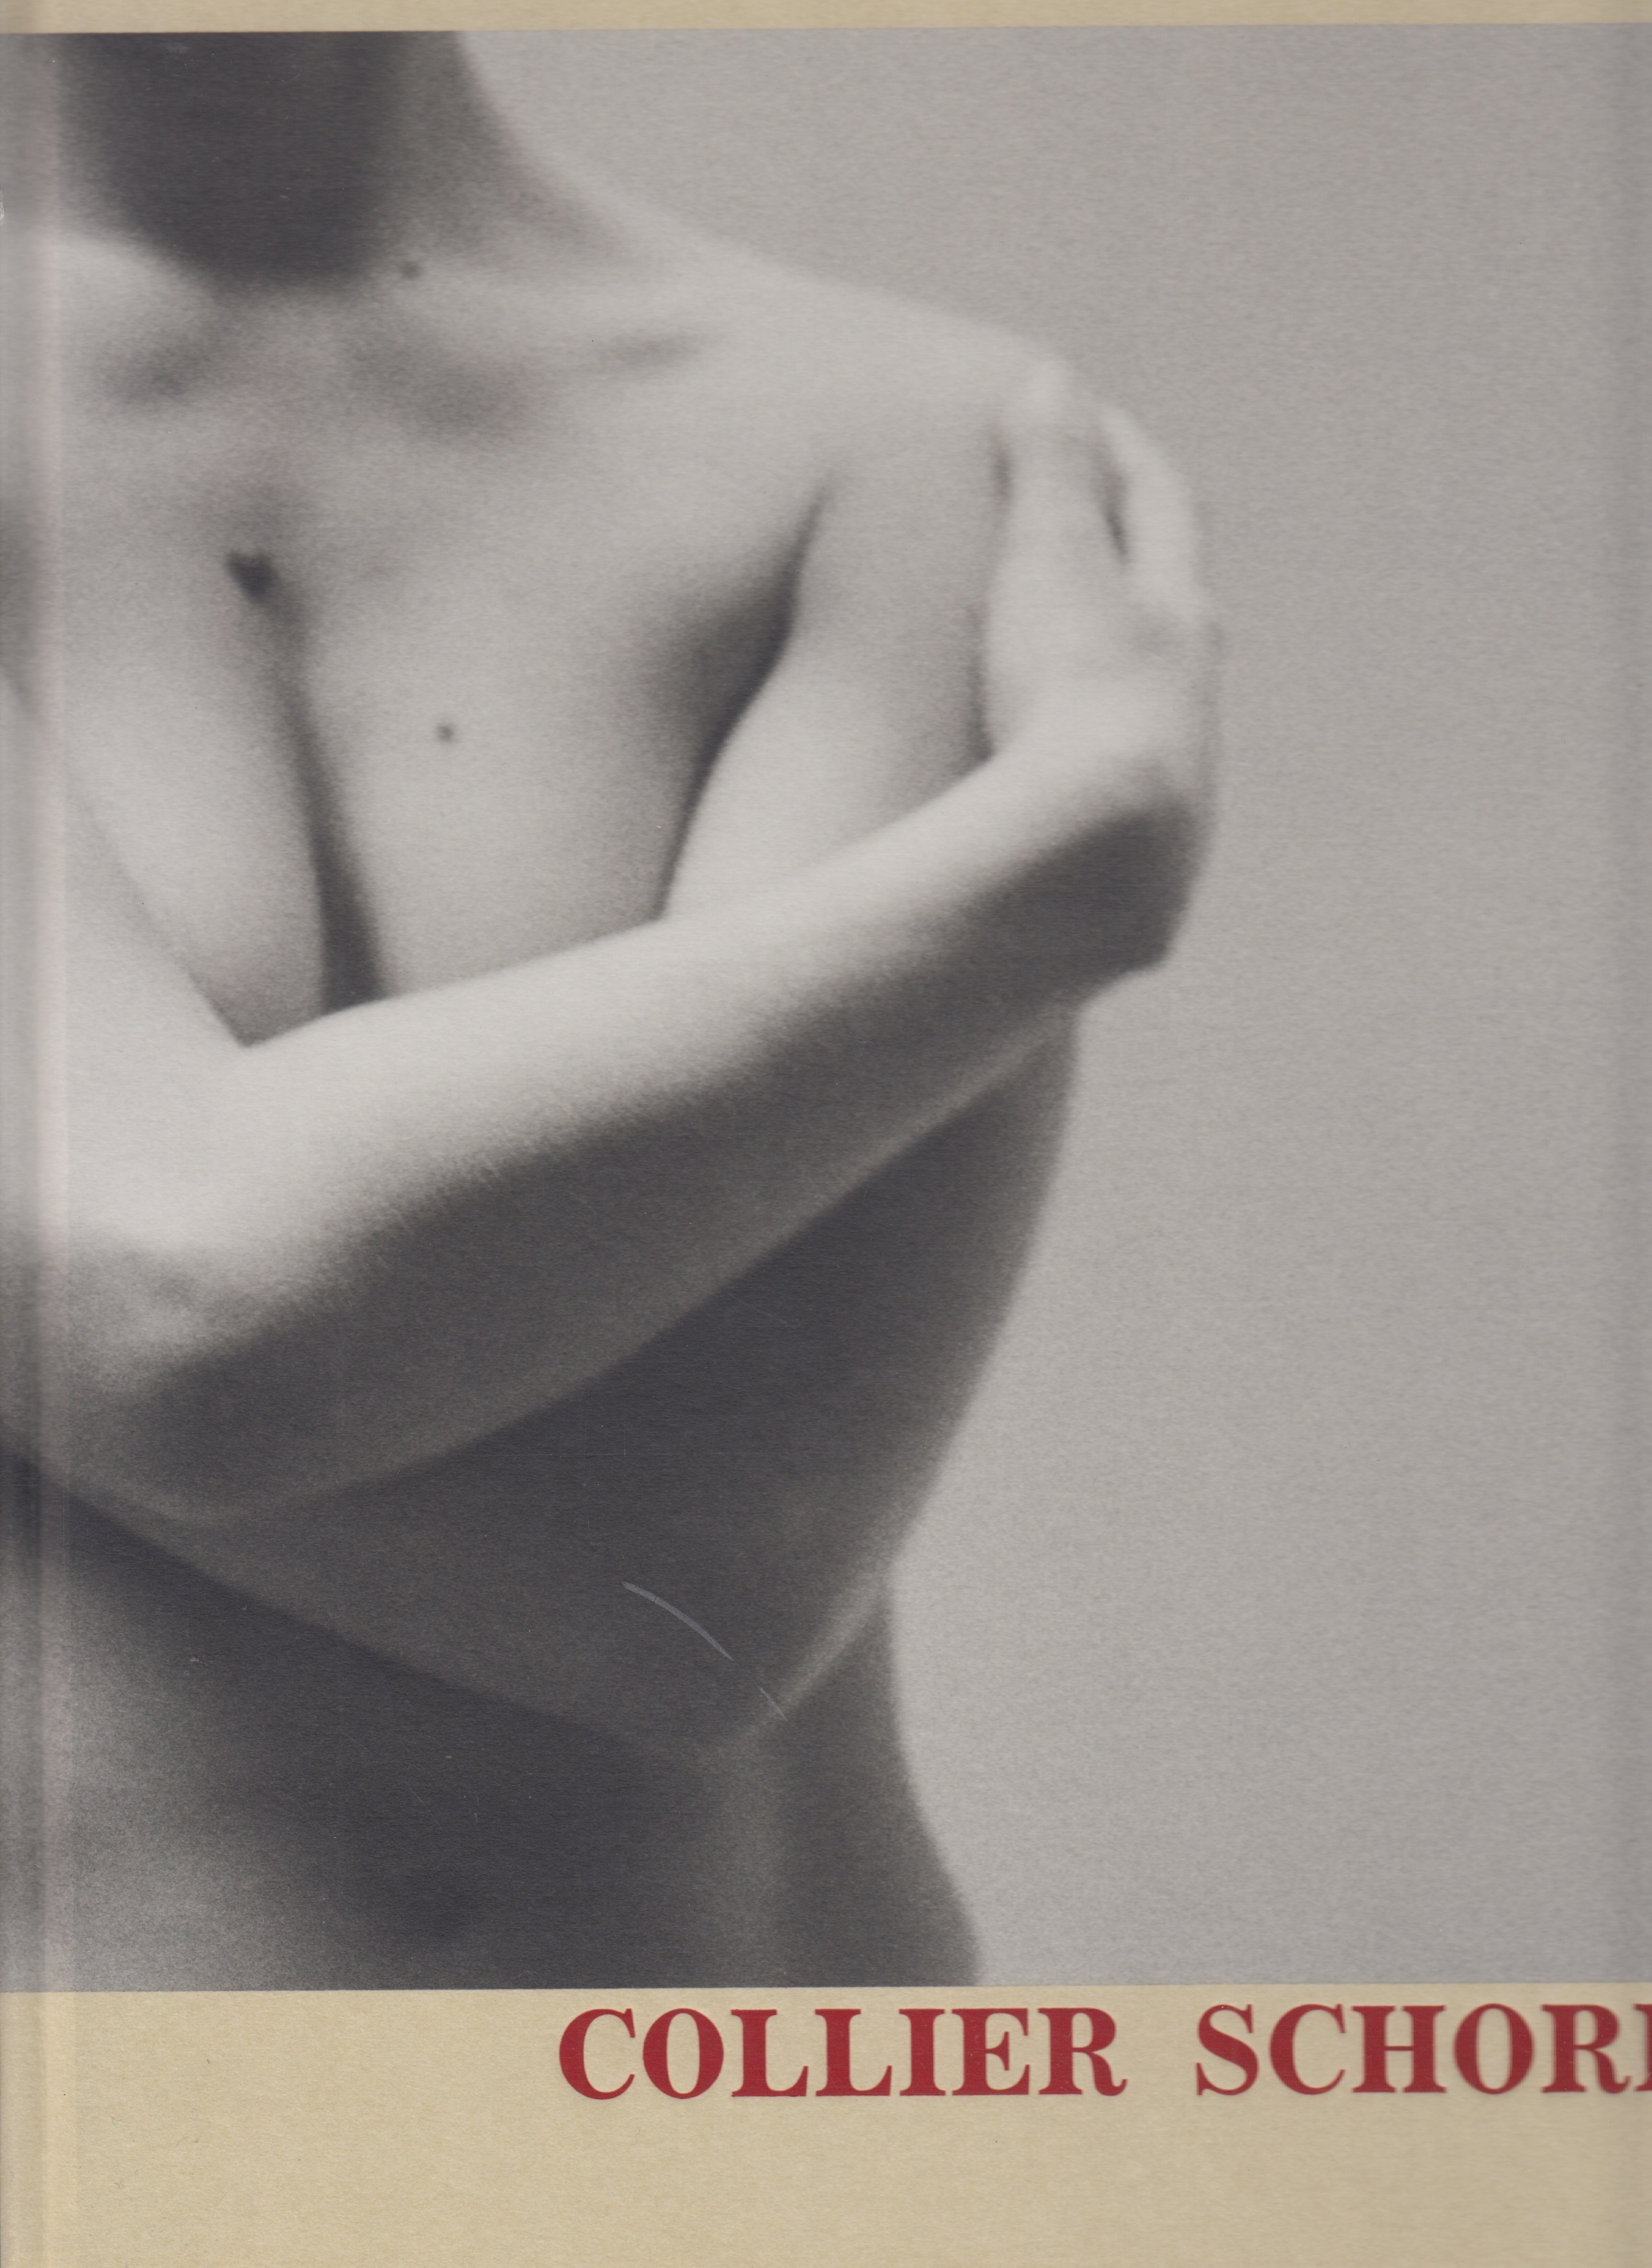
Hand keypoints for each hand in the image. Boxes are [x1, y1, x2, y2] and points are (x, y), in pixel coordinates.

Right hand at [984, 364, 1218, 970]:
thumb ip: (1048, 469)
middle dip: (1141, 567)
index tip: (1087, 419)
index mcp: (1176, 614)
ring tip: (1082, 669)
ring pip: (1160, 706)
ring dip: (1126, 677)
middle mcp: (1194, 696)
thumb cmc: (1067, 694)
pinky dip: (1092, 763)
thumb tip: (1051, 380)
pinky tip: (1065, 789)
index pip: (1159, 507)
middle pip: (1180, 608)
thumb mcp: (1050, 562)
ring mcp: (1178, 781)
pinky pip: (1122, 788)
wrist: (1096, 864)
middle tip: (1104, 539)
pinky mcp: (1146, 857)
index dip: (1119, 455)